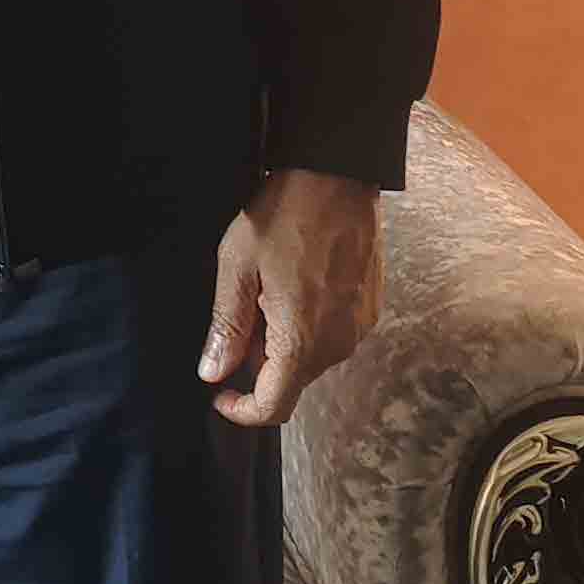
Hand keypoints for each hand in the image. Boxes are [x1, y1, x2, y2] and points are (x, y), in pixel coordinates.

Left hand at [199, 169, 382, 427]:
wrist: (339, 175)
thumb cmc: (284, 215)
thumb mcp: (237, 265)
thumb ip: (226, 326)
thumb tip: (213, 372)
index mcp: (302, 341)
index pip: (274, 407)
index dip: (241, 409)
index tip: (219, 390)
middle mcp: (338, 344)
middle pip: (292, 380)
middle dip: (259, 359)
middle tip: (242, 307)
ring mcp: (359, 327)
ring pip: (312, 357)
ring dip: (284, 339)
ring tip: (268, 286)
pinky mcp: (370, 308)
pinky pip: (332, 334)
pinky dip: (308, 323)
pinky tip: (295, 281)